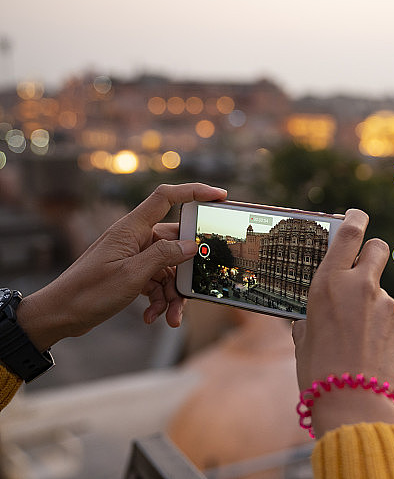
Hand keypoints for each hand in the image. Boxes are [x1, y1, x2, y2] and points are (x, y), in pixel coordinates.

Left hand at [18, 183, 226, 350]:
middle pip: (175, 243)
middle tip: (195, 288)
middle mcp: (134, 238)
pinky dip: (159, 299)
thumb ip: (164, 256)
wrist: (59, 315)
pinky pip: (156, 281)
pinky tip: (153, 316)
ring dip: (172, 293)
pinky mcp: (131, 273)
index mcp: (132, 228)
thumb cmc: (88, 292)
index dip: (194, 191)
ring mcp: (133, 256)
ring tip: (170, 315)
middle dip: (186, 270)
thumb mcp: (132, 275)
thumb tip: (190, 245)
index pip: (166, 198)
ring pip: (168, 268)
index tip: (219, 196)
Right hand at [292, 209, 393, 437]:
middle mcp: (361, 286)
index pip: (350, 233)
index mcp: (330, 282)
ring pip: (381, 294)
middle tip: (361, 270)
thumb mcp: (302, 338)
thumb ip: (311, 317)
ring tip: (356, 342)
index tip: (358, 215)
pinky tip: (370, 354)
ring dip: (371, 308)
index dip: (356, 218)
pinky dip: (381, 331)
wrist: (351, 403)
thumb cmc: (317, 371)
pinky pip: (390, 320)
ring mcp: (387, 304)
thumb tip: (313, 317)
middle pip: (378, 248)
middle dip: (372, 253)